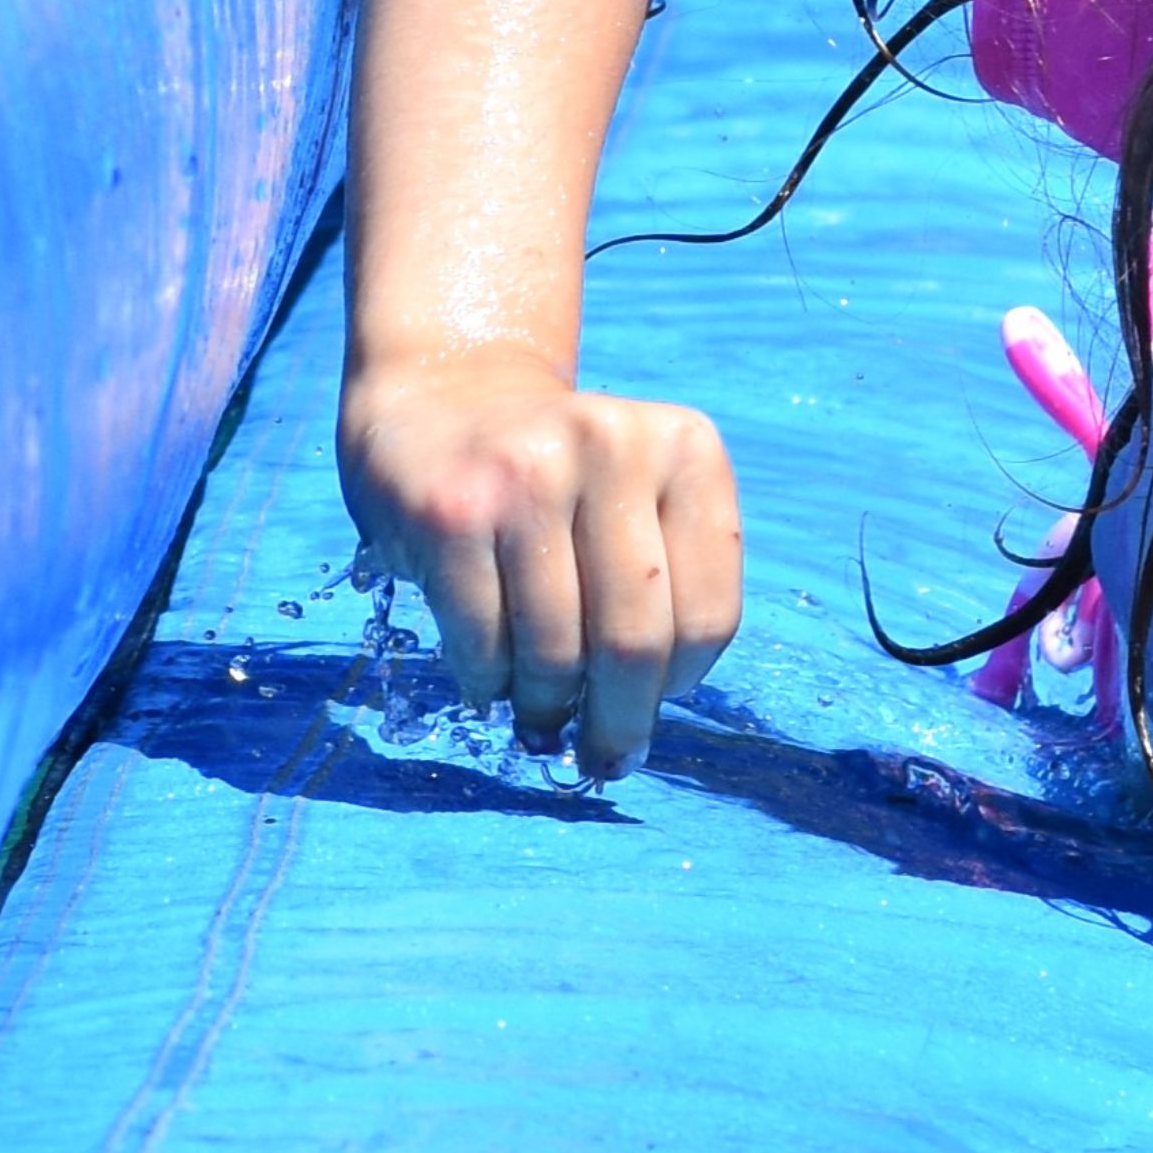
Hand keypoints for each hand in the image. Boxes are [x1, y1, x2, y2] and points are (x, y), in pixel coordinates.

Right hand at [338, 342, 742, 777]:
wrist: (444, 396)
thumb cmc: (558, 479)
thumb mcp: (640, 498)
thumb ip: (664, 585)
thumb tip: (643, 721)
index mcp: (685, 448)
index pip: (708, 613)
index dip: (681, 683)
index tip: (655, 703)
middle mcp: (613, 446)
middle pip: (635, 639)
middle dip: (618, 721)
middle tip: (602, 756)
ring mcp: (528, 473)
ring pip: (556, 650)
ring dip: (548, 708)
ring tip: (542, 716)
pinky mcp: (451, 509)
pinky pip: (482, 642)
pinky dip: (489, 685)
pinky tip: (491, 681)